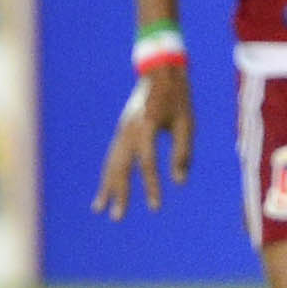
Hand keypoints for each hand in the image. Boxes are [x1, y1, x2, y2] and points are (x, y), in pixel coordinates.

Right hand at [94, 67, 194, 217]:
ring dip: (106, 186)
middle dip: (119, 193)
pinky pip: (113, 155)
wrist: (160, 70)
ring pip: (112, 162)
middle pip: (121, 166)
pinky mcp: (122, 130)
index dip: (152, 186)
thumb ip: (182, 152)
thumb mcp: (186, 123)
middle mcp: (129, 129)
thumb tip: (180, 182)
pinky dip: (109, 173)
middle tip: (116, 217)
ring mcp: (122, 129)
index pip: (148, 163)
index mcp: (146, 126)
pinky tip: (106, 188)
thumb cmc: (178, 97)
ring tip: (100, 209)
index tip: (155, 208)